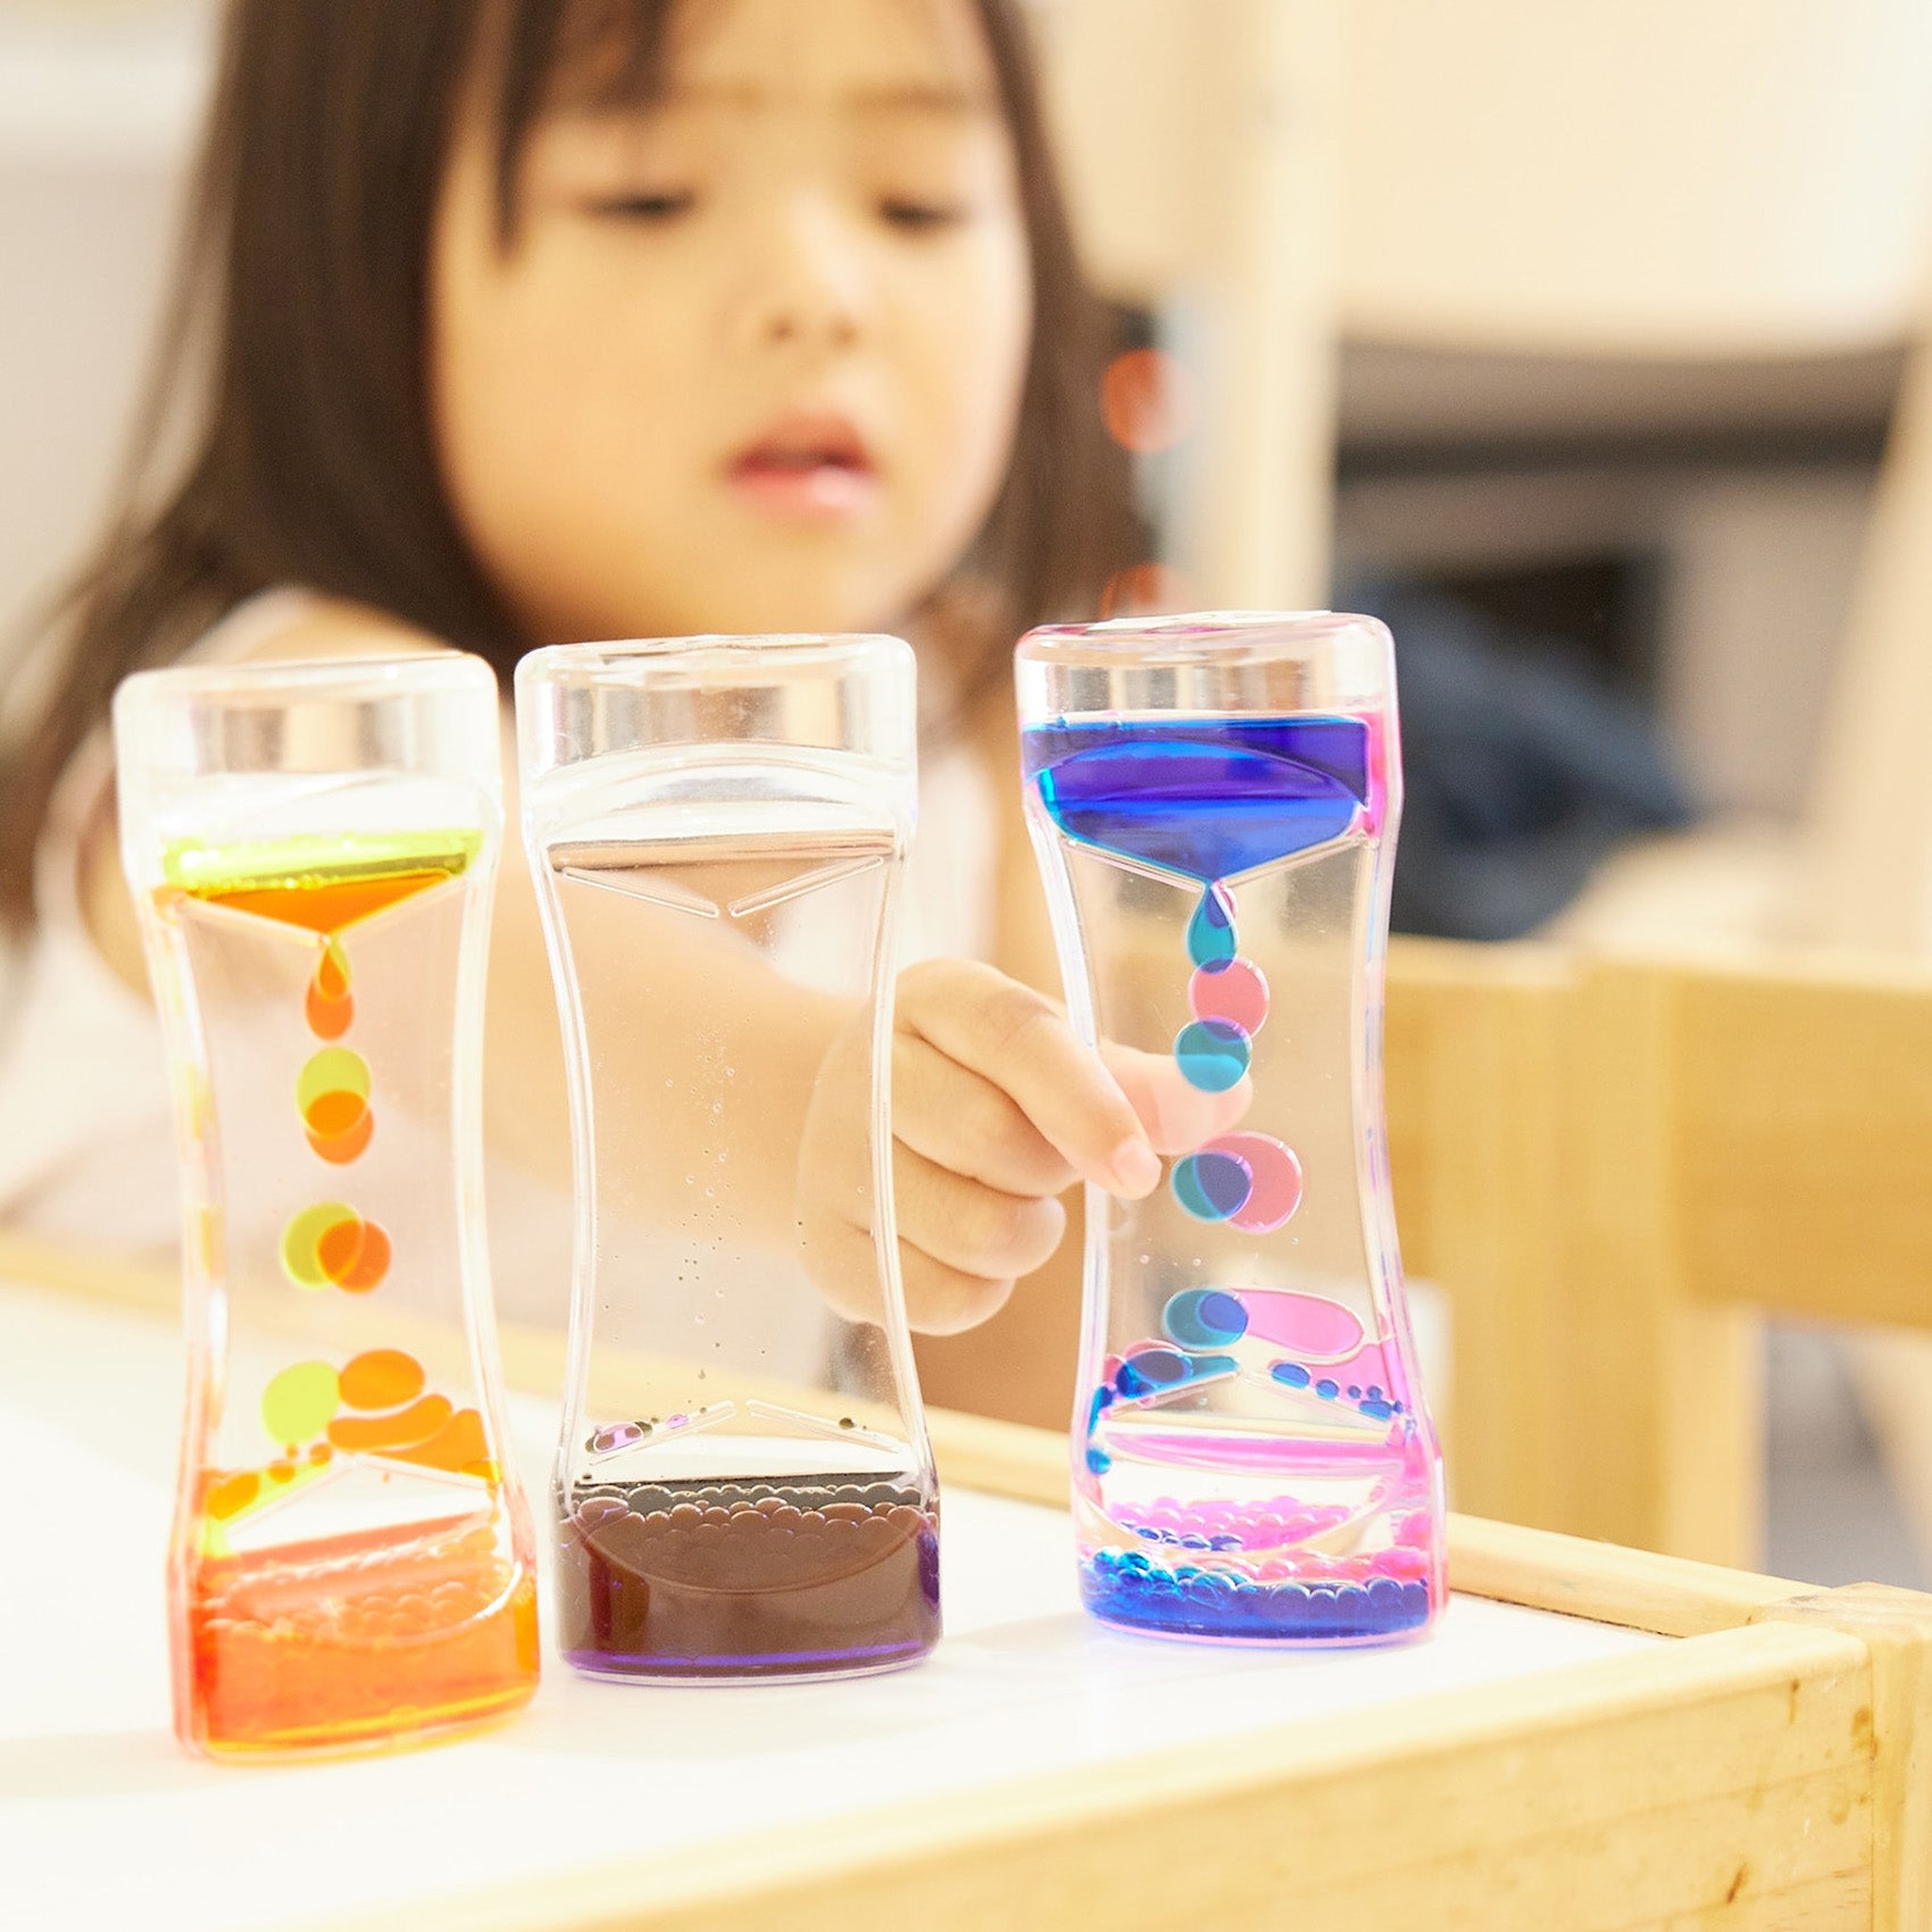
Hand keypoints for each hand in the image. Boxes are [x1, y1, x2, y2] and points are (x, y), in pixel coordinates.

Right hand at [796, 959, 1246, 1334]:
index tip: (1139, 1166)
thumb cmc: (978, 1085)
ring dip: (1025, 1235)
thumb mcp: (1054, 1059)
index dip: (1087, 1102)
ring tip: (1007, 1201)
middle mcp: (867, 1068)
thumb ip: (1139, 1081)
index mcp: (936, 998)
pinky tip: (965, 1249)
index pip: (1013, 1034)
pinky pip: (938, 1302)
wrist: (847, 1130)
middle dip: (1051, 1170)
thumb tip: (1226, 1096)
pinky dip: (981, 1290)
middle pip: (991, 1138)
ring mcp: (835, 1160)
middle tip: (1050, 1165)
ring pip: (971, 1231)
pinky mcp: (826, 1248)